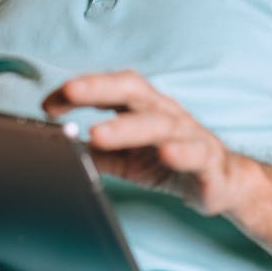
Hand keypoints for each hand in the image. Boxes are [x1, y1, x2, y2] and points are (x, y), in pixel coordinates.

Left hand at [42, 70, 244, 215]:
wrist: (223, 182)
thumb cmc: (168, 161)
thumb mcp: (125, 158)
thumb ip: (96, 152)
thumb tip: (58, 147)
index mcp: (144, 107)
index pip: (112, 88)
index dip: (82, 89)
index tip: (49, 103)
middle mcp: (166, 113)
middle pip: (134, 92)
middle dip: (100, 88)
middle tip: (69, 92)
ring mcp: (189, 135)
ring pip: (160, 124)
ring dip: (128, 127)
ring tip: (98, 133)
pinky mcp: (209, 162)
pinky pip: (196, 154)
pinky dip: (182, 153)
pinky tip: (166, 154)